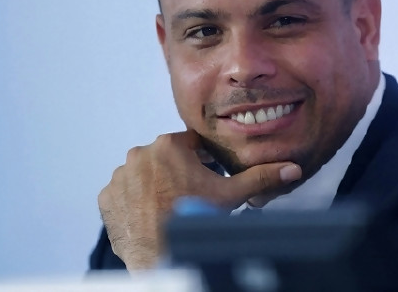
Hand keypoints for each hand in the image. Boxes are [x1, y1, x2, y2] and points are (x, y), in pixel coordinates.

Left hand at [97, 130, 301, 269]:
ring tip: (168, 204)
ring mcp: (120, 175)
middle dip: (177, 171)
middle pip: (166, 157)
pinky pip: (123, 192)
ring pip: (144, 173)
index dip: (202, 160)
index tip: (205, 175)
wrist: (162, 252)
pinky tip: (149, 213)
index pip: (190, 145)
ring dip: (155, 183)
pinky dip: (134, 200)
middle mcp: (140, 154)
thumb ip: (260, 177)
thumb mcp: (232, 195)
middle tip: (188, 194)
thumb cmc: (193, 220)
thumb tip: (290, 169)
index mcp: (169, 145)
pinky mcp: (107, 196)